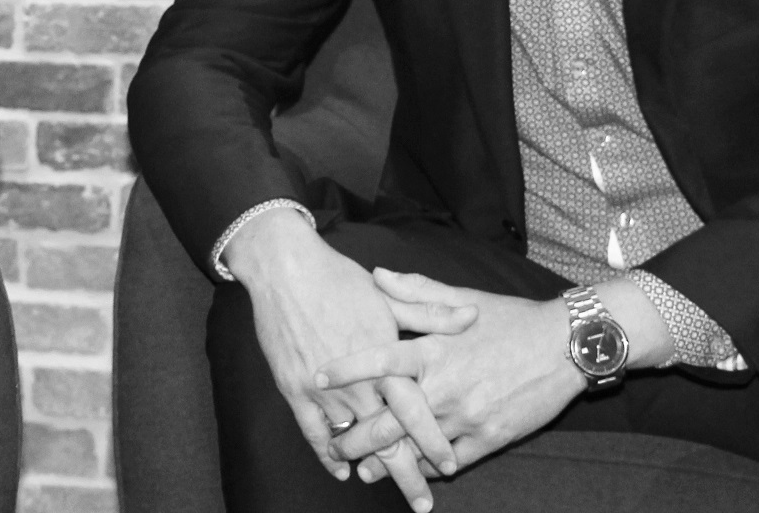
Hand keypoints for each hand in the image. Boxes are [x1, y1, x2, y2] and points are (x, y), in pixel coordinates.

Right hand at [221, 212, 466, 511]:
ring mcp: (324, 391)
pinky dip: (328, 455)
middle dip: (407, 476)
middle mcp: (358, 383)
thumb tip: (473, 316)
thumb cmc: (339, 279)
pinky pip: (314, 434)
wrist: (285, 269)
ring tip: (385, 488)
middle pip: (387, 441)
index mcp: (385, 361)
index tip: (451, 466)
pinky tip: (341, 470)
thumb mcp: (390, 297)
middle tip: (423, 504)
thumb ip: (432, 313)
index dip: (434, 442)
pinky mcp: (295, 390)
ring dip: (369, 468)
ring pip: (353, 443)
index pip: (416, 413)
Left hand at [319, 270, 583, 479]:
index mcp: (435, 348)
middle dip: (357, 436)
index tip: (316, 377)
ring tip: (363, 470)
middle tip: (333, 444)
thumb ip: (416, 291)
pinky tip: (414, 472)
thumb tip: (376, 275)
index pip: (380, 360)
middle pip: (389, 418)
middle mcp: (446, 385)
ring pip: (416, 446)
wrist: (566, 344)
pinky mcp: (490, 437)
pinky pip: (452, 460)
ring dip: (387, 461)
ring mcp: (468, 415)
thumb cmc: (511, 318)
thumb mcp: (463, 298)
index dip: (346, 369)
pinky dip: (430, 467)